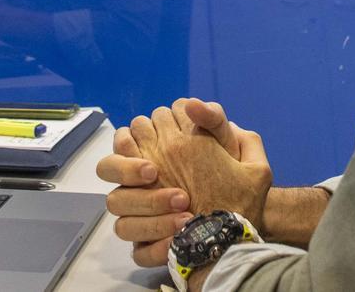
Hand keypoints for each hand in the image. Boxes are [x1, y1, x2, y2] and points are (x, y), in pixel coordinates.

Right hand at [96, 99, 255, 266]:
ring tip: (183, 206)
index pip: (124, 139)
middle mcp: (142, 183)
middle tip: (154, 174)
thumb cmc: (238, 184)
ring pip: (116, 204)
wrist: (247, 225)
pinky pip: (138, 250)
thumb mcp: (234, 149)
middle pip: (107, 167)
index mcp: (155, 156)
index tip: (154, 161)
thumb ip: (215, 121)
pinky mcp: (149, 245)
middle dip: (125, 170)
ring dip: (146, 204)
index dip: (130, 144)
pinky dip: (153, 246)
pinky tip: (177, 240)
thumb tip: (192, 104)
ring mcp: (142, 214)